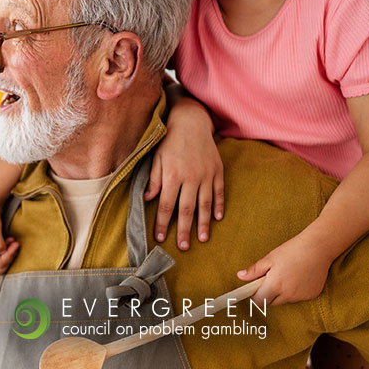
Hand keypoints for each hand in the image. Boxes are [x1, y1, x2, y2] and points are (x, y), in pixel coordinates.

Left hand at [147, 106, 224, 249]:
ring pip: (205, 204)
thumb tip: (148, 199)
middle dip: (185, 230)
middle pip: (187, 209)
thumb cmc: (169, 141)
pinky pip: (219, 192)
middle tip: (183, 247)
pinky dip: (219, 206)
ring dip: (203, 223)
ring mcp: (206, 175)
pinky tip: (217, 218)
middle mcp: (190, 178)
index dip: (163, 223)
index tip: (160, 237)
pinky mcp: (217, 170)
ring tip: (202, 239)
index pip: (166, 206)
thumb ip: (153, 179)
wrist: (191, 121)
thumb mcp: (156, 158)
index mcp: (172, 176)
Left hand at [236, 233, 328, 305]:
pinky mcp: (312, 295)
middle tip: (270, 280)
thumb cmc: (292, 250)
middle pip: (272, 303)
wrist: (318, 248)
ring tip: (286, 276)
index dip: (255, 296)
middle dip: (267, 295)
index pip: (259, 301)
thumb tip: (240, 277)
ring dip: (281, 293)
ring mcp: (301, 296)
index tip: (254, 289)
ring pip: (285, 300)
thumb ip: (254, 271)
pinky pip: (298, 297)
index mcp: (275, 285)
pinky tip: (298, 278)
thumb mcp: (270, 258)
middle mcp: (289, 294)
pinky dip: (295, 291)